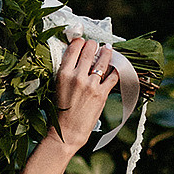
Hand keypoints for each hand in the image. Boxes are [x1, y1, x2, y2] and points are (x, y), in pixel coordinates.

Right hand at [51, 33, 118, 153]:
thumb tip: (77, 58)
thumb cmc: (59, 110)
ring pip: (103, 61)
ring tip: (108, 49)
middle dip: (93, 45)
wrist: (67, 131)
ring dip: (107, 53)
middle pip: (89, 50)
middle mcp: (78, 76)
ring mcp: (91, 85)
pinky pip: (113, 77)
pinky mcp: (102, 94)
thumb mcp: (56, 86)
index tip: (82, 41)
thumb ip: (66, 72)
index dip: (79, 41)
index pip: (74, 48)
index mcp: (63, 73)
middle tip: (95, 45)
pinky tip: (116, 66)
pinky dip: (116, 70)